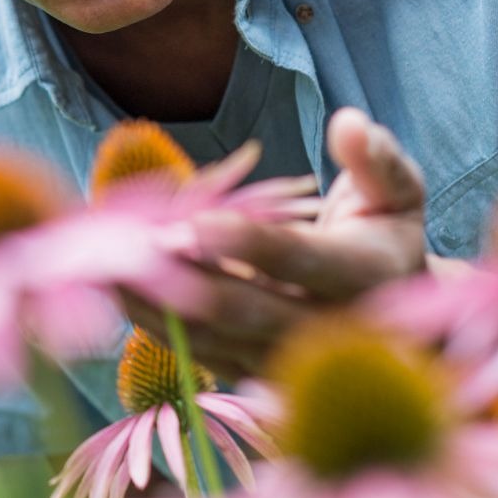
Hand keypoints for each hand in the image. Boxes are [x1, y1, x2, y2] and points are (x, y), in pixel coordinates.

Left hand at [124, 108, 429, 378]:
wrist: (394, 316)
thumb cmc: (385, 236)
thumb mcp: (397, 192)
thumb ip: (377, 160)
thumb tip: (348, 124)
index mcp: (367, 276)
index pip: (303, 260)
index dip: (251, 244)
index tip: (197, 222)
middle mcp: (328, 329)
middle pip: (247, 310)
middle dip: (184, 279)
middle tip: (127, 247)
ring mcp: (288, 360)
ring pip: (212, 337)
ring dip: (154, 303)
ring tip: (100, 267)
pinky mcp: (253, 373)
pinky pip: (197, 352)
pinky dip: (155, 323)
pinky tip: (112, 290)